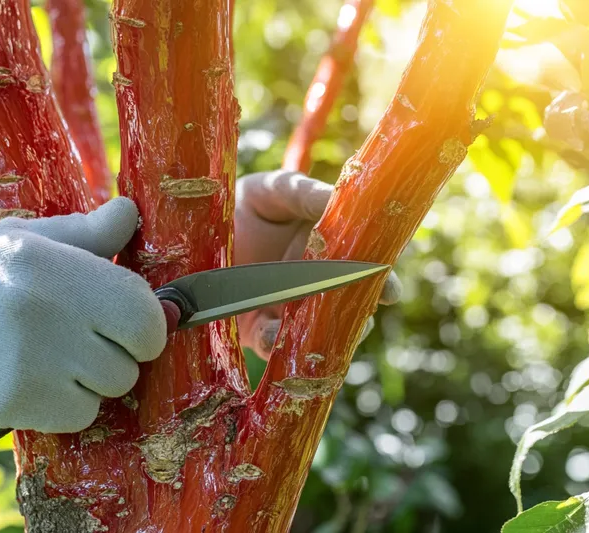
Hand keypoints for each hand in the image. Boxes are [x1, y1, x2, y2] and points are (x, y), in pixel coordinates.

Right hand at [0, 197, 165, 433]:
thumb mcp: (30, 240)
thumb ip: (89, 233)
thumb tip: (131, 212)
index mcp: (59, 268)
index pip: (146, 315)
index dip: (146, 323)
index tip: (127, 322)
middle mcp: (50, 315)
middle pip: (133, 360)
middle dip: (120, 352)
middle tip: (87, 339)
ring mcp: (33, 364)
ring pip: (110, 390)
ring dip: (94, 380)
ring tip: (58, 359)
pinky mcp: (15, 403)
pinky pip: (80, 416)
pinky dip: (70, 406)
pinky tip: (41, 384)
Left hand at [234, 170, 401, 359]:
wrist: (197, 223)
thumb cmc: (247, 201)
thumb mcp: (278, 190)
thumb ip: (307, 196)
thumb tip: (337, 201)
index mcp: (331, 250)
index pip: (366, 269)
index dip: (383, 282)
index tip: (391, 292)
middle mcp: (315, 286)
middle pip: (349, 309)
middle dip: (357, 319)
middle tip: (359, 320)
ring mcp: (288, 310)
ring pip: (316, 333)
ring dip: (321, 336)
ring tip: (319, 330)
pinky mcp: (256, 329)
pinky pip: (272, 343)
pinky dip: (276, 344)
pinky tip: (274, 338)